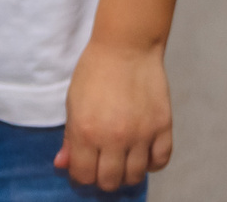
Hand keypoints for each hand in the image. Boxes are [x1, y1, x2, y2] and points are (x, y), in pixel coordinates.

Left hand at [57, 37, 172, 191]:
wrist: (127, 46)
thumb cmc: (95, 71)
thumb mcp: (73, 103)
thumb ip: (69, 137)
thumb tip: (63, 164)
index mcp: (86, 132)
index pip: (84, 176)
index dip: (83, 173)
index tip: (87, 164)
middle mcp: (114, 138)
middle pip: (110, 181)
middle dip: (104, 177)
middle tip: (106, 163)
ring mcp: (141, 133)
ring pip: (135, 175)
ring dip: (128, 172)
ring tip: (126, 159)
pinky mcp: (163, 125)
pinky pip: (161, 159)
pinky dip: (153, 163)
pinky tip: (146, 154)